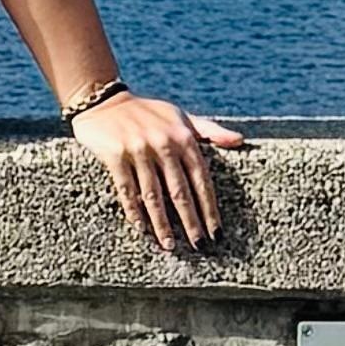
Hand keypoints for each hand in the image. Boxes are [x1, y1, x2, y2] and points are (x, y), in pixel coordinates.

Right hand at [70, 90, 240, 258]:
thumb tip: (240, 140)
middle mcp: (163, 143)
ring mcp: (138, 149)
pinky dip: (134, 210)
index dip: (210, 208)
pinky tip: (141, 228)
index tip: (217, 231)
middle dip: (191, 221)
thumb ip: (209, 130)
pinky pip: (126, 189)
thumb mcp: (180, 116)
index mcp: (183, 136)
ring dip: (162, 223)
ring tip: (170, 245)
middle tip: (200, 245)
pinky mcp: (115, 154)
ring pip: (153, 195)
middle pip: (180, 191)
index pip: (201, 179)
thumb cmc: (147, 112)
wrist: (103, 100)